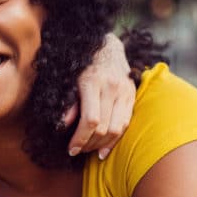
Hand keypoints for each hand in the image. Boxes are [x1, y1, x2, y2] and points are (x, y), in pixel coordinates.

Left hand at [66, 33, 135, 159]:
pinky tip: (104, 149)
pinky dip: (115, 139)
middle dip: (88, 144)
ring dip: (101, 145)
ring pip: (117, 128)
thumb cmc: (82, 64)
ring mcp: (125, 91)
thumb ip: (69, 102)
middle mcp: (111, 87)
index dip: (80, 138)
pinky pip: (126, 123)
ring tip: (88, 150)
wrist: (106, 46)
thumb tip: (64, 125)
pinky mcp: (132, 95)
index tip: (71, 149)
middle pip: (103, 127)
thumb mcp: (70, 79)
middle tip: (77, 151)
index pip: (90, 120)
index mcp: (92, 82)